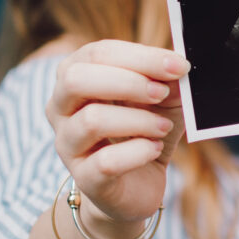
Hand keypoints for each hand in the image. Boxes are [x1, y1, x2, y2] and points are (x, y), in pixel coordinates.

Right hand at [46, 40, 188, 238]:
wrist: (138, 186)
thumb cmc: (145, 131)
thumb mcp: (163, 99)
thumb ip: (168, 80)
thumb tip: (178, 66)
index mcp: (76, 76)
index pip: (97, 53)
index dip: (141, 56)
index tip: (178, 66)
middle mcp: (61, 108)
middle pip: (76, 79)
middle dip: (128, 82)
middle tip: (162, 93)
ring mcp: (67, 144)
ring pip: (91, 120)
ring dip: (138, 120)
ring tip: (163, 127)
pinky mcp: (85, 178)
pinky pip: (106, 161)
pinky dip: (139, 152)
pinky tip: (154, 150)